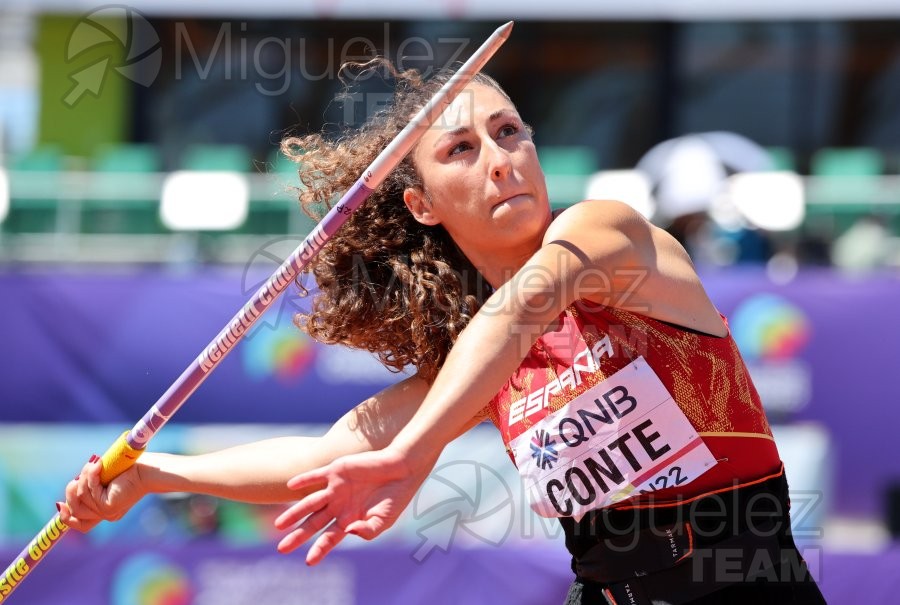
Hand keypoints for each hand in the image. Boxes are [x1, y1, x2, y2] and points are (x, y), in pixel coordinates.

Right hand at [58, 456, 145, 531]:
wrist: (149, 469)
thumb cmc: (130, 468)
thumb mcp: (105, 477)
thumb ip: (90, 484)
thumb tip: (71, 486)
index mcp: (105, 509)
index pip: (79, 524)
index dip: (65, 516)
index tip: (59, 504)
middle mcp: (106, 514)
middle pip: (74, 510)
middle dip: (72, 490)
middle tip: (84, 472)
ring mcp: (107, 513)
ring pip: (80, 498)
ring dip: (84, 478)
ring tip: (96, 464)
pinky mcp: (108, 507)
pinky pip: (89, 491)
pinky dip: (91, 476)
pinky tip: (98, 465)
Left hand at [274, 447, 435, 564]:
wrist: (402, 469)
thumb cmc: (396, 496)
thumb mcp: (384, 520)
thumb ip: (367, 530)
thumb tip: (348, 532)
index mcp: (349, 519)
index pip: (329, 538)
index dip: (319, 550)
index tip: (309, 562)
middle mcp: (339, 505)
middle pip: (313, 523)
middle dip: (298, 536)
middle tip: (282, 548)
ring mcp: (336, 489)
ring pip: (310, 502)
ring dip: (294, 512)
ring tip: (279, 524)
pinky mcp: (337, 471)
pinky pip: (316, 476)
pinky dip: (304, 480)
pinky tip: (291, 486)